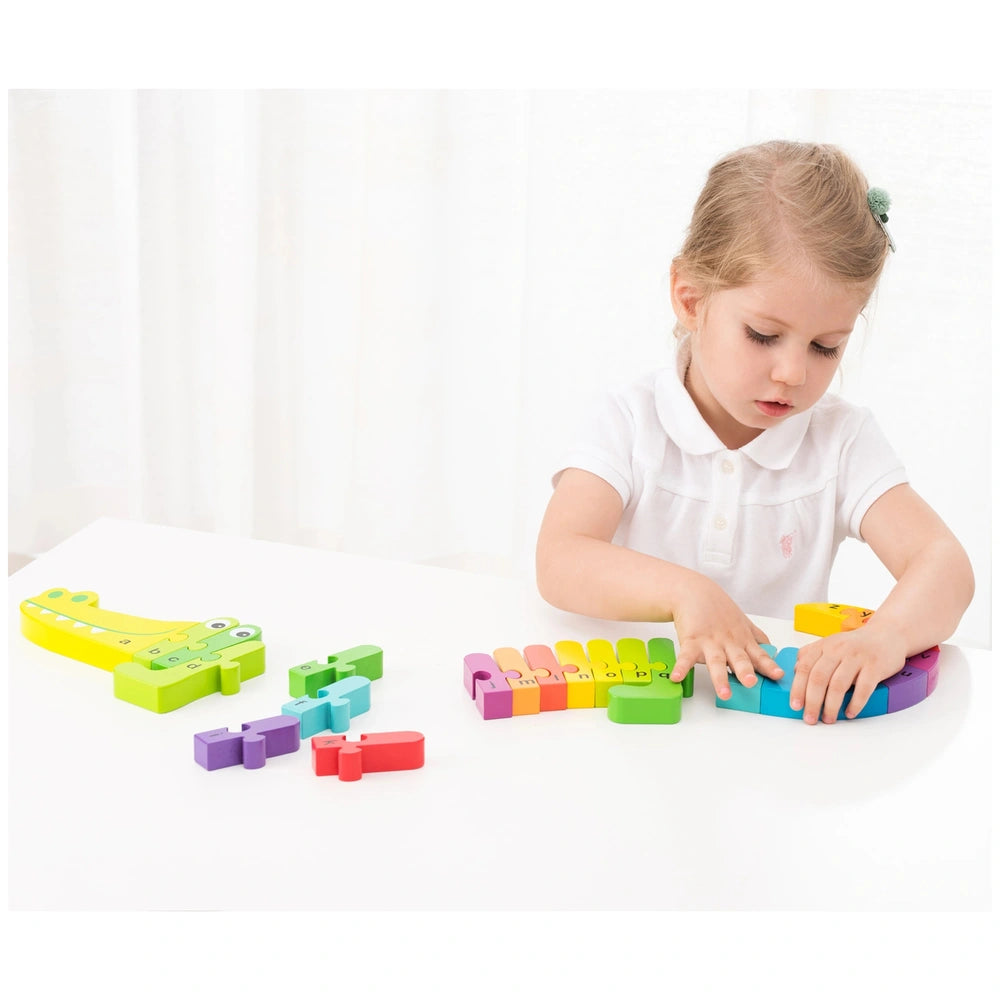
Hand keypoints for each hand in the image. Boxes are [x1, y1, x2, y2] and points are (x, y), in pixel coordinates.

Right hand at [669, 576, 783, 698]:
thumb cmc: (718, 609)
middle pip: (739, 659)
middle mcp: (728, 643)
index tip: (778, 675)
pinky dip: (681, 668)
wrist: (694, 593)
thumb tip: (772, 650)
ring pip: (715, 661)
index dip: (768, 665)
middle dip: (746, 672)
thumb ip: (757, 637)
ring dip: (719, 678)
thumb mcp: (742, 622)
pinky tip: (677, 677)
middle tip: (752, 683)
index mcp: (742, 641)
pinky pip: (685, 656)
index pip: (759, 655)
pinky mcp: (691, 641)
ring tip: (723, 693)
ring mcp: (709, 642)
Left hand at [789, 626, 908, 723]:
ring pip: (838, 685)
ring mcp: (857, 657)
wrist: (887, 634)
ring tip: (828, 719)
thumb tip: (795, 672)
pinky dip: (855, 703)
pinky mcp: (875, 666)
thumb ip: (812, 656)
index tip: (795, 706)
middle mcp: (838, 649)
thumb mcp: (830, 645)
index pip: (805, 668)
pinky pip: (863, 688)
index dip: (798, 688)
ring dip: (831, 706)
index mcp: (824, 645)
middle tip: (810, 718)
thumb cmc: (855, 645)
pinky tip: (850, 713)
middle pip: (818, 678)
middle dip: (812, 702)